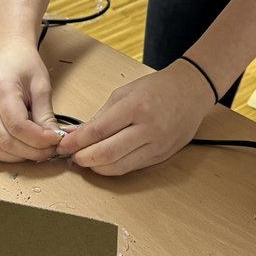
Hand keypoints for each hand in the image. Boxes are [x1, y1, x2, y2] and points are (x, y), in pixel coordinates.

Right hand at [0, 38, 67, 162]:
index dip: (39, 139)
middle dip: (32, 151)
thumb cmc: (24, 63)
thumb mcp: (41, 85)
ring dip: (19, 157)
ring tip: (39, 151)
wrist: (7, 51)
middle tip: (52, 150)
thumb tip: (54, 140)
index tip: (57, 140)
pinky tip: (24, 149)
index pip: (17, 126)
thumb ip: (46, 114)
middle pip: (5, 141)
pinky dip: (7, 154)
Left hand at [56, 61, 215, 175]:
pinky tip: (105, 161)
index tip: (63, 145)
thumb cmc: (157, 88)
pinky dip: (114, 167)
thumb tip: (75, 135)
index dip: (76, 142)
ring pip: (119, 167)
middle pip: (107, 155)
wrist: (192, 91)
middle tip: (72, 156)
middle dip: (83, 159)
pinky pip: (132, 168)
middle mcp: (148, 129)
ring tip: (86, 159)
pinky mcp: (163, 156)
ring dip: (97, 167)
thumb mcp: (124, 93)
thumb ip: (100, 116)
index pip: (98, 131)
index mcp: (136, 107)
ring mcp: (157, 145)